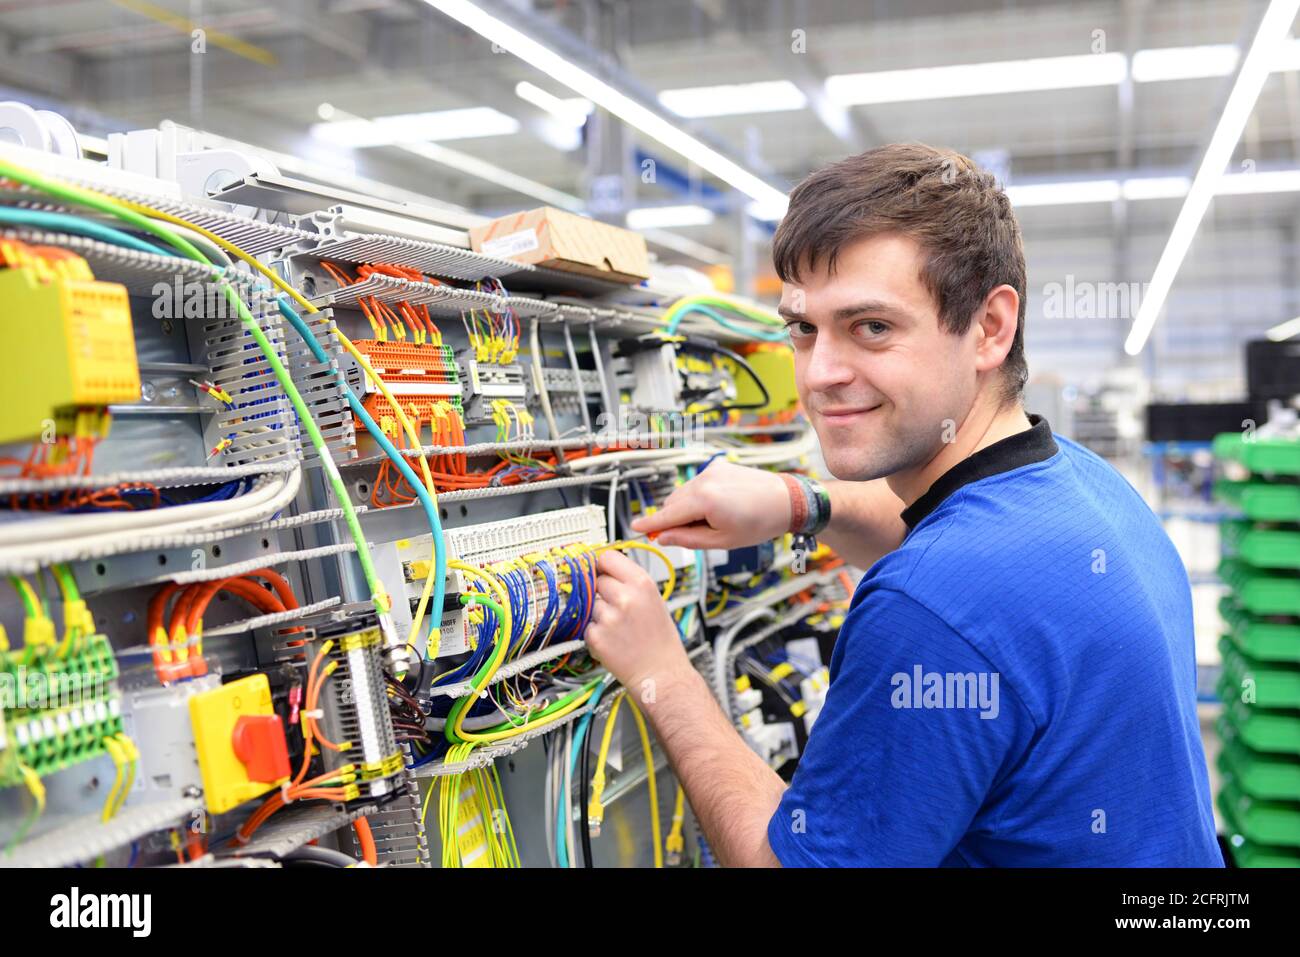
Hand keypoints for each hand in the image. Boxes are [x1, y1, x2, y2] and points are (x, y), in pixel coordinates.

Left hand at [586, 550, 689, 696]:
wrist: (661, 673)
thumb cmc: (660, 639)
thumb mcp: (653, 598)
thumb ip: (629, 580)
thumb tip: (602, 567)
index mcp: (642, 583)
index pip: (607, 557)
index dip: (601, 564)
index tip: (599, 569)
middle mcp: (625, 597)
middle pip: (595, 579)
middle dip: (601, 592)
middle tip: (617, 608)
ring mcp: (609, 618)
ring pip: (589, 603)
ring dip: (598, 613)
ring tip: (618, 628)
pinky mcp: (596, 637)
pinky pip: (586, 625)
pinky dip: (595, 632)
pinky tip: (612, 640)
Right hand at [629, 460, 789, 549]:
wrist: (787, 500)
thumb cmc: (760, 522)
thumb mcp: (722, 541)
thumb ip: (688, 539)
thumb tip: (664, 537)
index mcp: (705, 500)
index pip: (668, 514)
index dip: (650, 523)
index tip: (635, 527)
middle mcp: (705, 480)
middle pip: (673, 502)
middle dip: (674, 519)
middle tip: (690, 535)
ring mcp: (712, 471)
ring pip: (684, 492)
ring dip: (688, 508)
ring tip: (714, 521)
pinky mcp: (719, 466)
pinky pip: (698, 484)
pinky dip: (700, 496)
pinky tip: (719, 506)